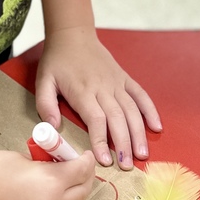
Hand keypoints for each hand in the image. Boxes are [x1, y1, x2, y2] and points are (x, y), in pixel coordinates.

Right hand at [0, 148, 95, 199]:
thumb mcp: (24, 160)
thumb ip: (44, 166)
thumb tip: (55, 169)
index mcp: (52, 184)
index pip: (81, 172)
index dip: (86, 162)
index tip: (86, 155)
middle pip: (81, 194)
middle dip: (85, 179)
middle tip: (81, 168)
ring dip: (75, 198)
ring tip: (69, 184)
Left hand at [35, 27, 161, 168]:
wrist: (73, 34)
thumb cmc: (57, 60)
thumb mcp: (43, 80)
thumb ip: (46, 104)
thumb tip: (53, 127)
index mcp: (83, 91)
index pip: (96, 119)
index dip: (101, 140)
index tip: (105, 161)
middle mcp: (103, 87)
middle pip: (118, 118)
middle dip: (124, 143)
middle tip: (128, 166)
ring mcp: (116, 82)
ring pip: (132, 110)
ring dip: (139, 133)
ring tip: (143, 154)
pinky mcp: (124, 78)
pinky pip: (140, 95)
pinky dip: (150, 110)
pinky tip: (156, 127)